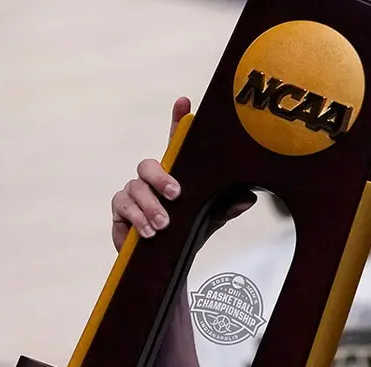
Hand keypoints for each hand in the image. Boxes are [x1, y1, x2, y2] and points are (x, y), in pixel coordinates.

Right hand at [110, 96, 255, 251]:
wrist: (167, 260)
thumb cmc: (189, 230)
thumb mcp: (213, 217)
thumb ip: (228, 206)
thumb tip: (249, 198)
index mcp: (176, 173)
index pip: (176, 143)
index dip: (178, 120)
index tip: (184, 102)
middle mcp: (152, 179)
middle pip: (148, 165)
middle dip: (161, 178)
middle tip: (176, 195)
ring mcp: (134, 192)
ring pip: (136, 188)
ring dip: (151, 207)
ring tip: (164, 225)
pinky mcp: (120, 209)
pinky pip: (123, 206)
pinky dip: (137, 218)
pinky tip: (149, 231)